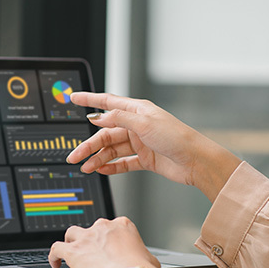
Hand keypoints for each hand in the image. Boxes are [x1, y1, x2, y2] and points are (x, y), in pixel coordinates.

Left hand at [48, 217, 159, 267]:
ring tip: (71, 253)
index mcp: (122, 226)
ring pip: (72, 233)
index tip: (108, 249)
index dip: (108, 239)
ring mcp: (86, 237)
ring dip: (71, 242)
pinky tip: (56, 263)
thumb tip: (146, 262)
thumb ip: (144, 256)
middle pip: (92, 229)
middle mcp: (103, 227)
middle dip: (91, 240)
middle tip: (93, 254)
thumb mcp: (150, 260)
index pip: (111, 227)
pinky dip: (54, 255)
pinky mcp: (73, 251)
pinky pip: (56, 248)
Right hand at [67, 92, 240, 201]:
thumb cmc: (177, 138)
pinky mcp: (145, 159)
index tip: (73, 98)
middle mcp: (137, 125)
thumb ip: (118, 119)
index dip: (89, 100)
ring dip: (98, 158)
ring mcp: (140, 143)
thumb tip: (97, 117)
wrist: (196, 161)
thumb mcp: (144, 124)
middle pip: (106, 133)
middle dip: (89, 145)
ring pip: (112, 150)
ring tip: (87, 168)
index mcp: (137, 111)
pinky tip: (101, 170)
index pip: (107, 103)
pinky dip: (111, 167)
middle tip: (74, 156)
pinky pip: (123, 162)